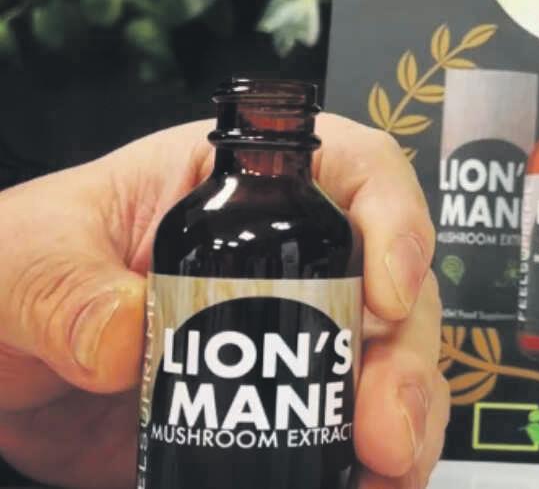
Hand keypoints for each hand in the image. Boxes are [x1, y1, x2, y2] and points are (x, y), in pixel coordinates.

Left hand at [0, 114, 448, 488]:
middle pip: (395, 289)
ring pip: (389, 368)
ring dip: (405, 420)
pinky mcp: (280, 416)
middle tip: (386, 432)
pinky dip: (369, 468)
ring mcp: (291, 343)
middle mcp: (287, 260)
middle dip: (404, 360)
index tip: (387, 296)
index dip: (397, 220)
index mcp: (240, 189)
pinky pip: (347, 436)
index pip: (357, 173)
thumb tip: (124, 342)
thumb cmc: (10, 273)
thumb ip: (61, 287)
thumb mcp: (19, 258)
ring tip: (389, 474)